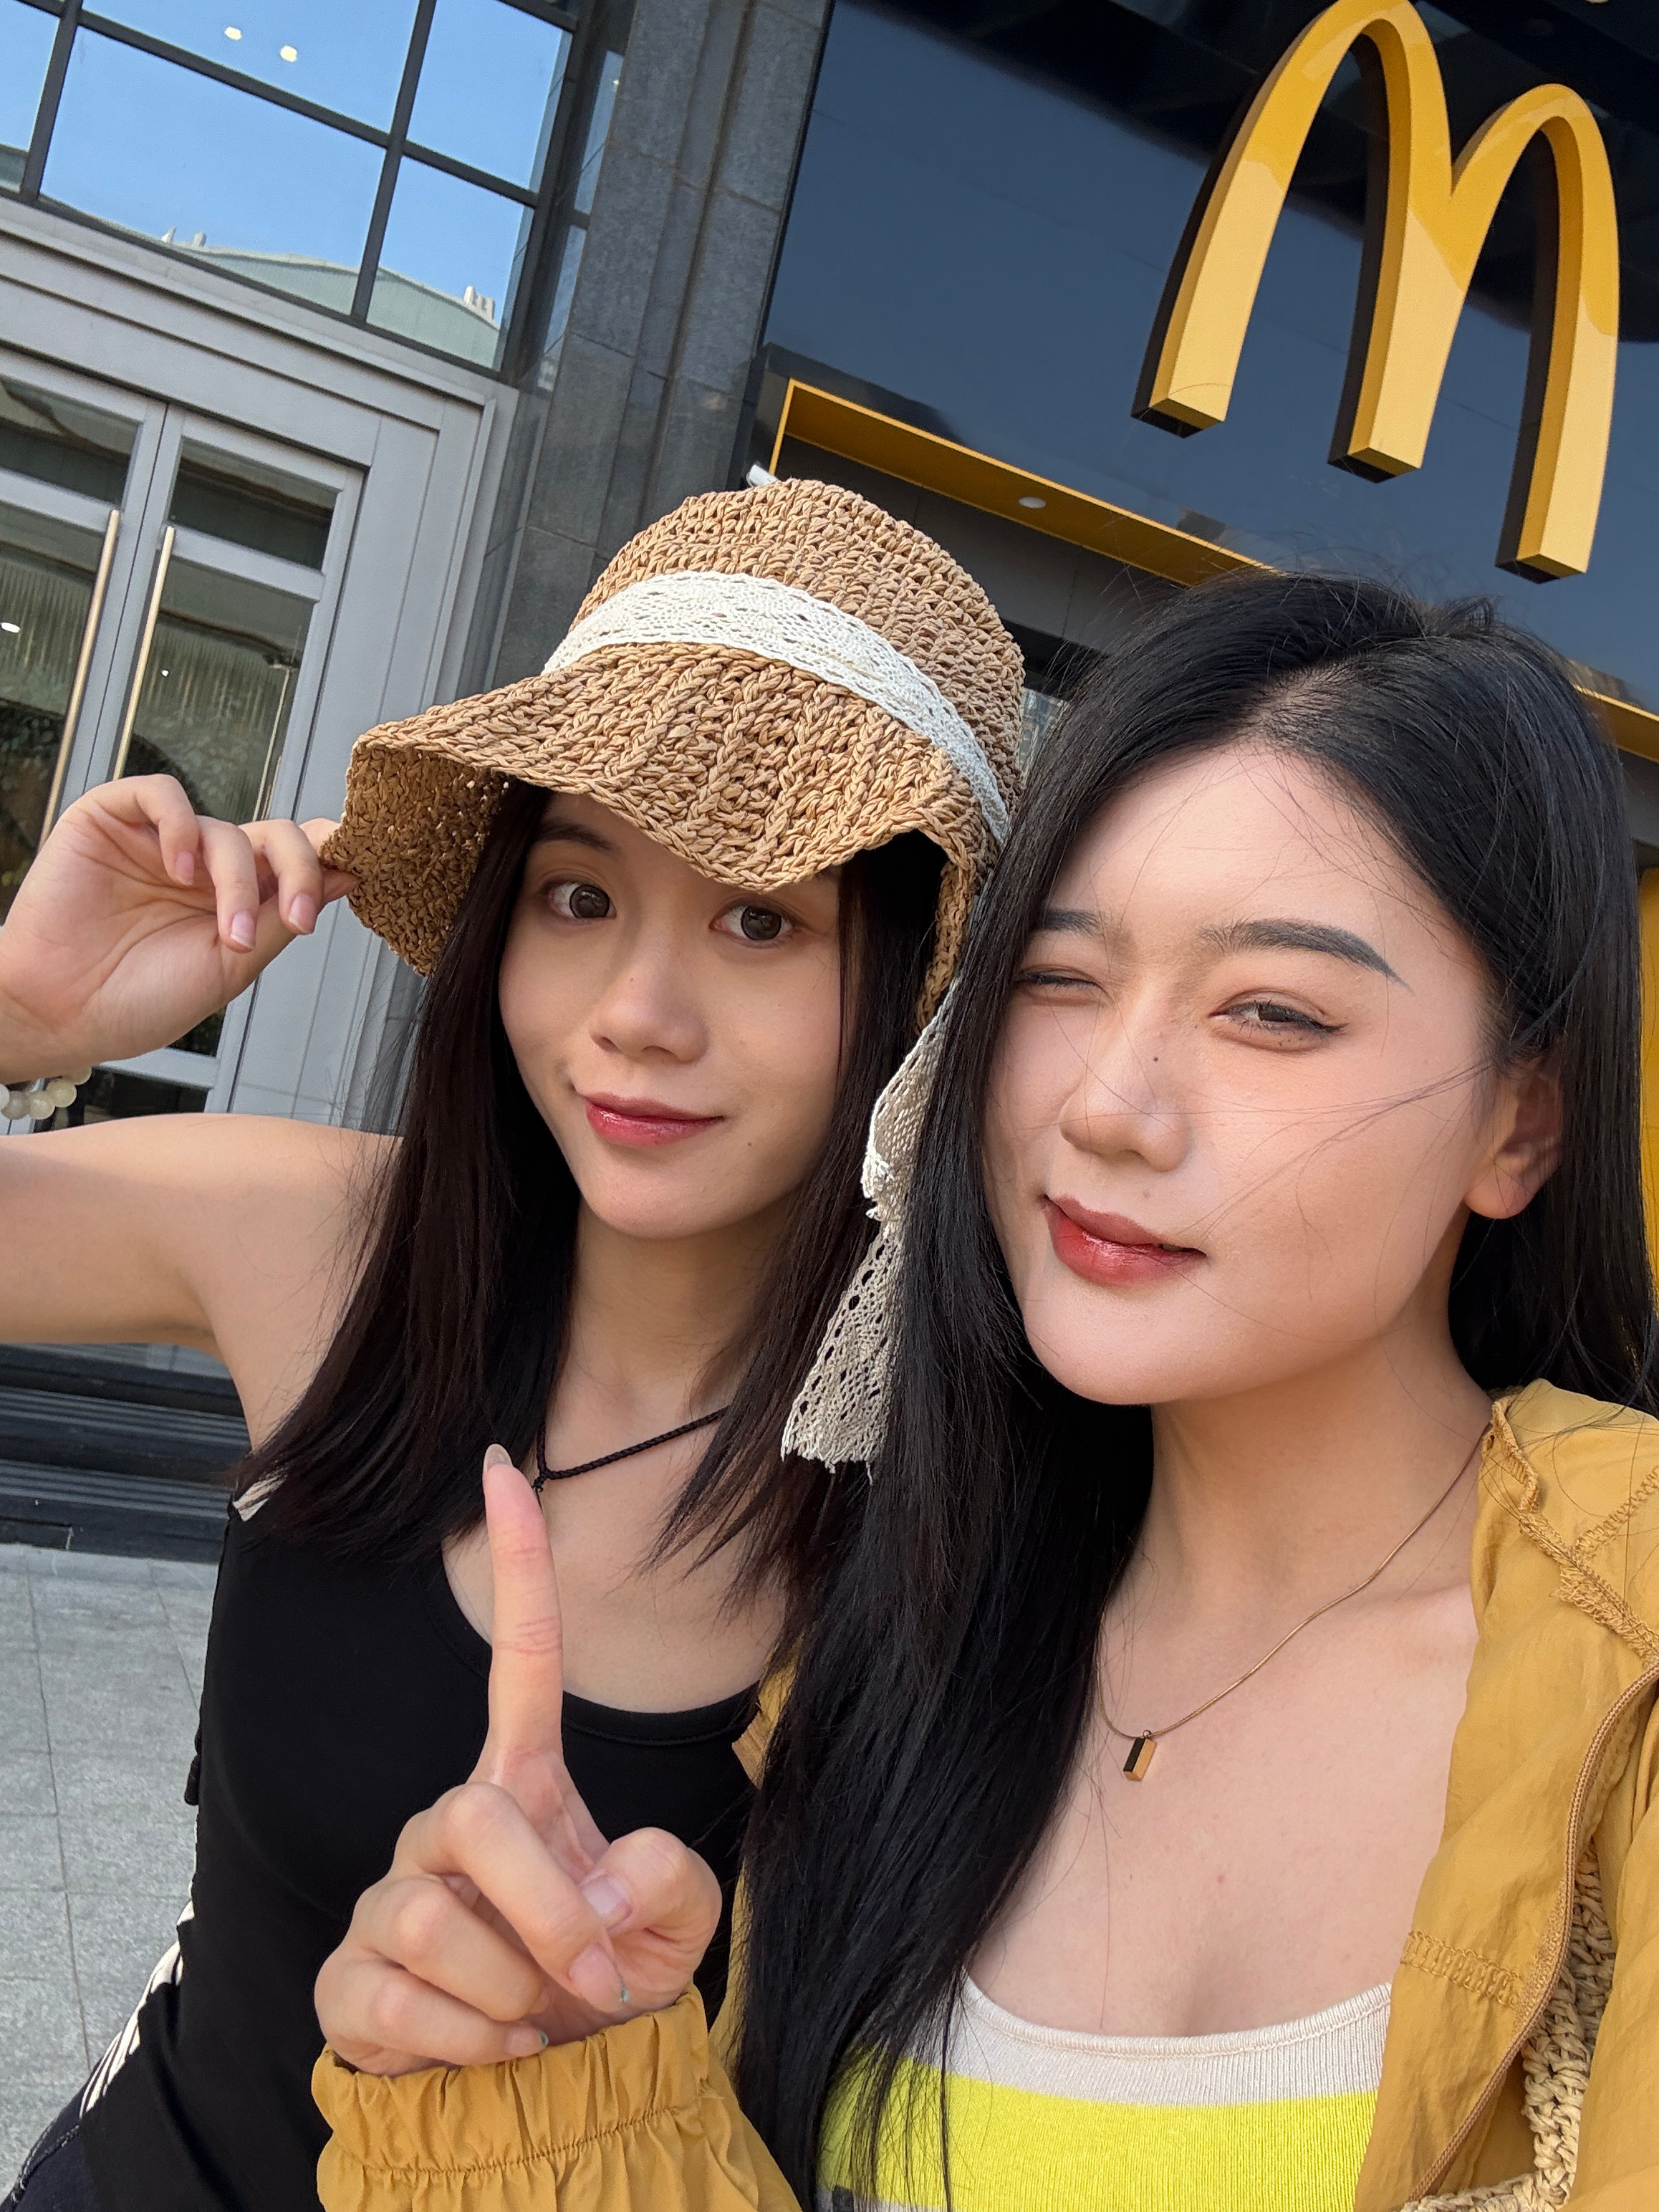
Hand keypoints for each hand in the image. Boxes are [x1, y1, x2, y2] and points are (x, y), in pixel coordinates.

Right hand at [0, 775, 353, 1080]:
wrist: (61, 1012)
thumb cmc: (139, 1000)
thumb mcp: (232, 967)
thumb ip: (282, 917)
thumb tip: (345, 875)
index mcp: (239, 900)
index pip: (295, 860)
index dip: (326, 861)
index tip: (357, 877)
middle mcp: (205, 866)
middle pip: (277, 837)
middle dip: (301, 873)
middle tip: (299, 920)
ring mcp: (161, 841)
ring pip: (227, 828)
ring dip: (239, 880)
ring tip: (227, 933)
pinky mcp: (112, 818)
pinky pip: (164, 795)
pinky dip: (183, 827)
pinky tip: (179, 871)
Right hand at [314, 1448, 722, 2075]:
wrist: (553, 2084)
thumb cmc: (608, 1978)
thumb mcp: (675, 1931)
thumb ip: (669, 1884)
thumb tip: (603, 1880)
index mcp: (526, 1784)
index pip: (520, 1658)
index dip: (519, 1563)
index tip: (506, 1464)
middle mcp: (446, 1823)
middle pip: (472, 1821)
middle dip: (547, 1911)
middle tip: (593, 1976)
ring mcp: (389, 1897)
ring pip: (430, 1918)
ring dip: (509, 1990)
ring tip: (536, 2013)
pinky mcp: (348, 1979)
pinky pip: (389, 2002)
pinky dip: (463, 2043)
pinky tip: (490, 2046)